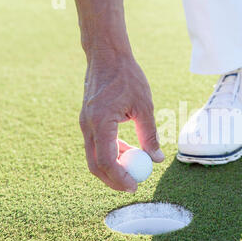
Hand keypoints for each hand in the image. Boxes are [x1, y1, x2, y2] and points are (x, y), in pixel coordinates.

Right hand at [79, 52, 163, 191]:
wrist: (106, 55)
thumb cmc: (127, 76)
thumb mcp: (144, 106)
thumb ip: (150, 134)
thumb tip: (157, 158)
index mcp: (101, 122)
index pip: (106, 160)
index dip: (120, 177)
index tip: (135, 186)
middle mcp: (87, 125)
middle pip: (95, 164)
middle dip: (113, 179)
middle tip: (132, 185)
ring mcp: (84, 123)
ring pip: (94, 156)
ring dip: (113, 166)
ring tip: (135, 165)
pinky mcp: (87, 120)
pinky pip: (96, 145)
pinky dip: (110, 152)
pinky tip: (127, 149)